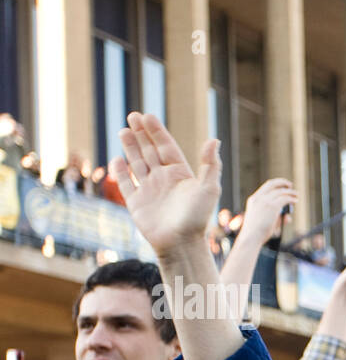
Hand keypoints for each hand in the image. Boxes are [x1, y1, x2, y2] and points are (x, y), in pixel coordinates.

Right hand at [110, 112, 220, 257]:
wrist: (180, 244)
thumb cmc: (197, 218)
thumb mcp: (208, 189)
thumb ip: (210, 165)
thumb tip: (214, 140)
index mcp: (181, 175)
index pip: (166, 147)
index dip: (157, 132)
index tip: (147, 116)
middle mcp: (164, 180)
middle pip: (150, 152)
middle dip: (141, 134)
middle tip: (132, 115)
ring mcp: (149, 191)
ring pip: (137, 163)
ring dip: (130, 147)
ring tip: (124, 130)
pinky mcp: (136, 203)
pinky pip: (126, 184)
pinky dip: (120, 172)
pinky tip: (116, 159)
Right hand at [238, 177, 297, 247]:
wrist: (251, 237)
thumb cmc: (256, 233)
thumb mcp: (264, 221)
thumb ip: (277, 218)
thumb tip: (288, 217)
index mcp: (253, 200)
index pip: (266, 187)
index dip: (276, 184)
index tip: (283, 186)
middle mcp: (258, 198)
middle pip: (272, 184)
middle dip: (282, 183)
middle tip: (290, 186)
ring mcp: (265, 201)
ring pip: (280, 192)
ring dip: (290, 192)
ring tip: (296, 194)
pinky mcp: (272, 206)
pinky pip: (285, 199)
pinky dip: (291, 198)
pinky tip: (296, 200)